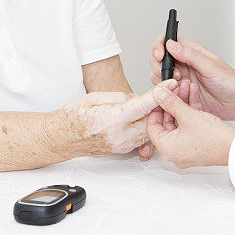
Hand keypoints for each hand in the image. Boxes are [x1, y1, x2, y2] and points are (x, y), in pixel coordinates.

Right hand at [55, 80, 176, 156]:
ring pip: (149, 131)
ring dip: (154, 118)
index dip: (160, 93)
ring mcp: (122, 145)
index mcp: (112, 119)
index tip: (172, 84)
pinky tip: (143, 117)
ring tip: (155, 104)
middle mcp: (119, 135)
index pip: (143, 105)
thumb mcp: (94, 97)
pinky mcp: (123, 150)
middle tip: (166, 92)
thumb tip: (138, 99)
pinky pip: (141, 138)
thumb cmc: (73, 116)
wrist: (62, 137)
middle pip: (152, 120)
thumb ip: (120, 97)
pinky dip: (146, 126)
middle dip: (160, 106)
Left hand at [147, 82, 234, 167]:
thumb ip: (170, 103)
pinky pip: (189, 126)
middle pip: (167, 123)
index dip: (155, 107)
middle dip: (172, 102)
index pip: (152, 126)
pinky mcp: (197, 145)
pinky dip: (191, 112)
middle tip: (175, 88)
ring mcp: (186, 149)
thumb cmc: (213, 138)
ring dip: (183, 104)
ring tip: (186, 87)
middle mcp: (175, 152)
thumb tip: (158, 94)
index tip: (159, 96)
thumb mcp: (188, 115)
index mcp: (167, 148)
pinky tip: (194, 95)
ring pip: (179, 122)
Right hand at [150, 36, 234, 124]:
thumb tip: (172, 44)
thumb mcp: (211, 66)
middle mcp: (183, 65)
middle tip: (176, 74)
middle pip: (158, 60)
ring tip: (182, 85)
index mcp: (190, 53)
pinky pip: (166, 93)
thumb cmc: (230, 82)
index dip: (159, 46)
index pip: (167, 42)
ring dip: (165, 81)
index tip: (160, 54)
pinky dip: (169, 94)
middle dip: (160, 67)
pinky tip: (182, 95)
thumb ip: (190, 55)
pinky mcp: (180, 95)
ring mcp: (180, 80)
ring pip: (158, 77)